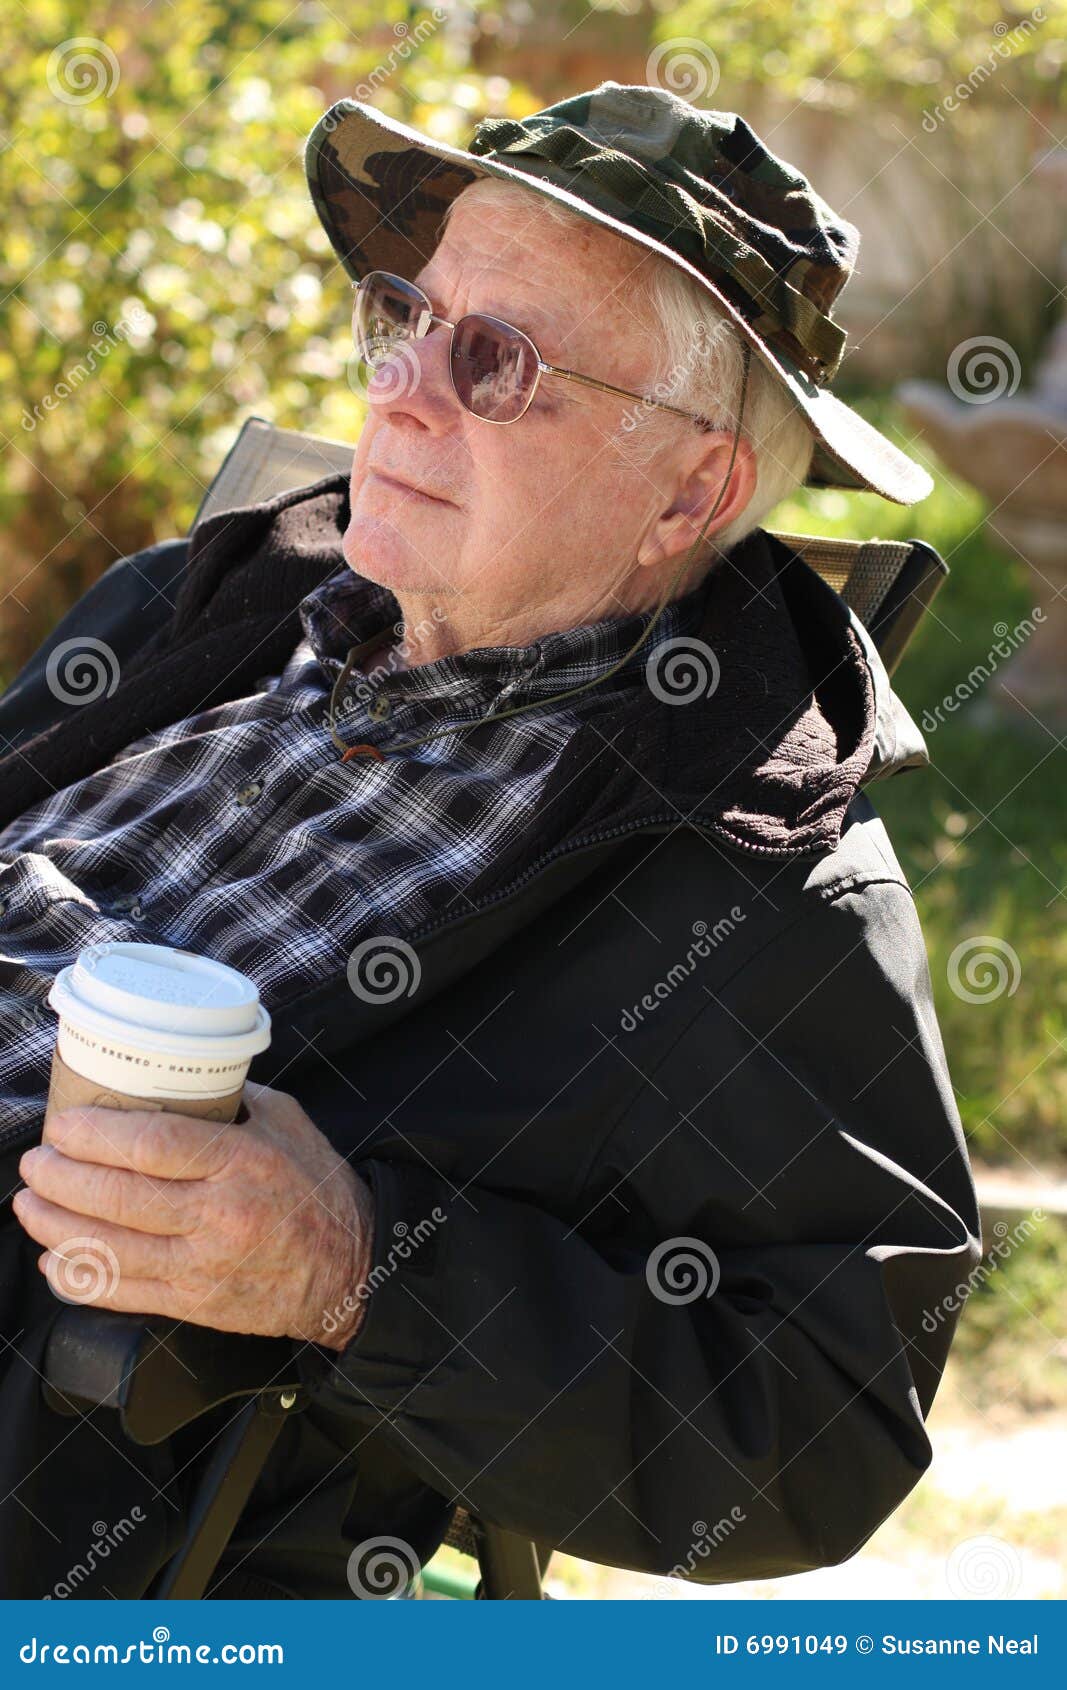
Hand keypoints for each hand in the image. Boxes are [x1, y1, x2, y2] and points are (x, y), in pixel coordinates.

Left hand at [12, 1079, 373, 1351]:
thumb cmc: (319, 1191)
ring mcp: (203, 1265)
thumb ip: (232, 1098)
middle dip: (61, 1177)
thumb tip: (176, 1073)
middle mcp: (218, 1215)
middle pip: (118, 1197)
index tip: (64, 1125)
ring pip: (109, 1247)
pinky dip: (78, 1277)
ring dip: (54, 1225)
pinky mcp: (194, 1303)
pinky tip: (54, 1258)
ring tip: (29, 1203)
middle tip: (36, 1161)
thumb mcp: (288, 1123)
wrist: (349, 1271)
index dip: (95, 1135)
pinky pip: (122, 1293)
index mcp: (241, 1162)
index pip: (152, 1146)